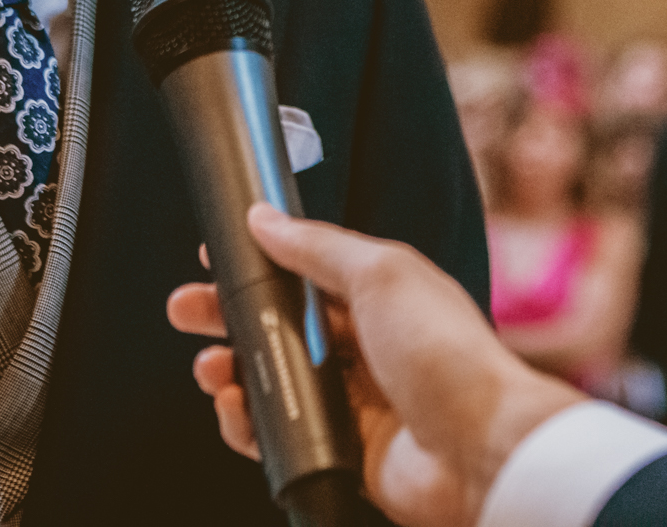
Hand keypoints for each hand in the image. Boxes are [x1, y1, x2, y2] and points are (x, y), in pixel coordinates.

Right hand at [168, 205, 583, 526]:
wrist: (480, 447)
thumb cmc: (446, 354)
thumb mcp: (381, 274)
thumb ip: (317, 247)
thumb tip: (265, 218)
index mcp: (383, 293)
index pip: (307, 270)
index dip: (260, 264)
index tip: (214, 258)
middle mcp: (369, 343)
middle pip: (282, 324)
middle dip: (229, 316)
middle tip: (185, 310)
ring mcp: (355, 399)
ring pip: (276, 378)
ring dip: (234, 370)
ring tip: (210, 368)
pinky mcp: (344, 449)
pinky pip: (283, 432)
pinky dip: (251, 423)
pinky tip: (237, 411)